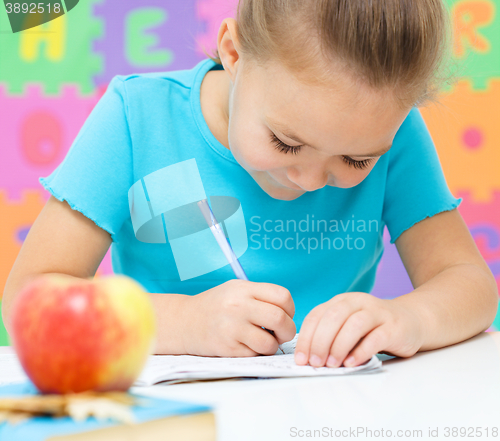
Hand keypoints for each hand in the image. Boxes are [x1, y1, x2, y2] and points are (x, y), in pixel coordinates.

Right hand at [182, 279, 295, 356]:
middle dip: (288, 330)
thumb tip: (288, 314)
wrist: (184, 322)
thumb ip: (260, 297)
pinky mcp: (227, 348)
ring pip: (270, 343)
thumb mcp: (235, 290)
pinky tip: (247, 345)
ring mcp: (232, 328)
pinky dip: (256, 353)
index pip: (282, 296)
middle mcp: (238, 306)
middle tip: (282, 333)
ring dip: (272, 346)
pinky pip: (255, 354)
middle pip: (280, 319)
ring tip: (263, 341)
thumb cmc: (216, 306)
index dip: (290, 309)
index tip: (285, 315)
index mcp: (243, 289)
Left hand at [294, 292, 424, 367]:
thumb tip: (309, 358)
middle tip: (315, 363)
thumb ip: (331, 336)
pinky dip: (361, 351)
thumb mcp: (348, 327)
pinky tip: (352, 362)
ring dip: (339, 346)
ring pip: (354, 325)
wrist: (412, 321)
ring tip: (332, 364)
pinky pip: (375, 337)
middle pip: (333, 317)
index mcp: (341, 301)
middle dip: (320, 342)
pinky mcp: (394, 327)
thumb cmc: (373, 328)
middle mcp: (357, 302)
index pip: (317, 315)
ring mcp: (377, 313)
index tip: (301, 359)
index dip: (306, 337)